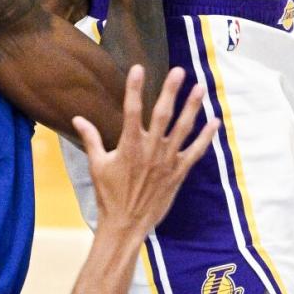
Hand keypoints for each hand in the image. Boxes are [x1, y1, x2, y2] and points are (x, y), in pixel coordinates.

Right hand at [72, 65, 218, 234]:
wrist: (126, 225)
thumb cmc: (109, 195)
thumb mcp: (97, 165)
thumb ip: (91, 139)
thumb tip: (78, 118)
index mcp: (129, 146)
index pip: (131, 110)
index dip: (134, 88)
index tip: (138, 68)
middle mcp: (150, 150)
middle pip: (162, 115)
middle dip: (170, 91)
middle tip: (179, 71)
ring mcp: (167, 161)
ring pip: (183, 129)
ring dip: (192, 107)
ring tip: (200, 88)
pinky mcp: (178, 173)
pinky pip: (195, 152)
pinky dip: (206, 137)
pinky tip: (215, 122)